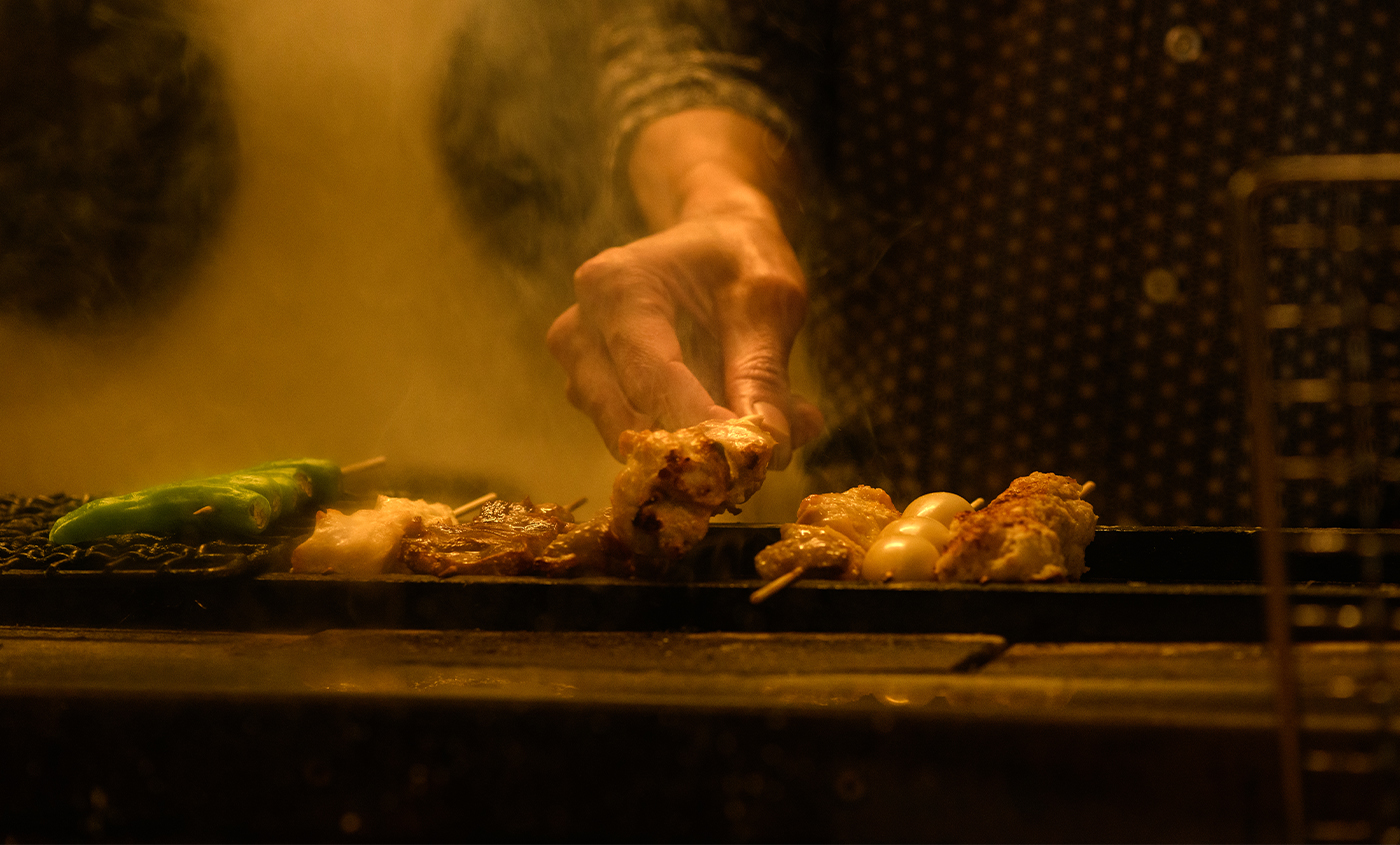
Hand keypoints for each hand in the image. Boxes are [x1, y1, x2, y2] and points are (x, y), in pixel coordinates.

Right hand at [547, 196, 822, 466]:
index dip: (697, 419)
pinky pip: (635, 437)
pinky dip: (686, 443)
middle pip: (626, 416)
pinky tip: (738, 423)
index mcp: (616, 287)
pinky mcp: (592, 394)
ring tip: (766, 433)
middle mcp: (580, 328)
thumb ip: (765, 371)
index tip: (746, 456)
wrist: (714, 240)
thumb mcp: (768, 299)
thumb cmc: (738, 260)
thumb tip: (771, 444)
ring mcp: (579, 366)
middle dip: (692, 447)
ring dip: (694, 449)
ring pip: (629, 436)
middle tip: (758, 462)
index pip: (650, 372)